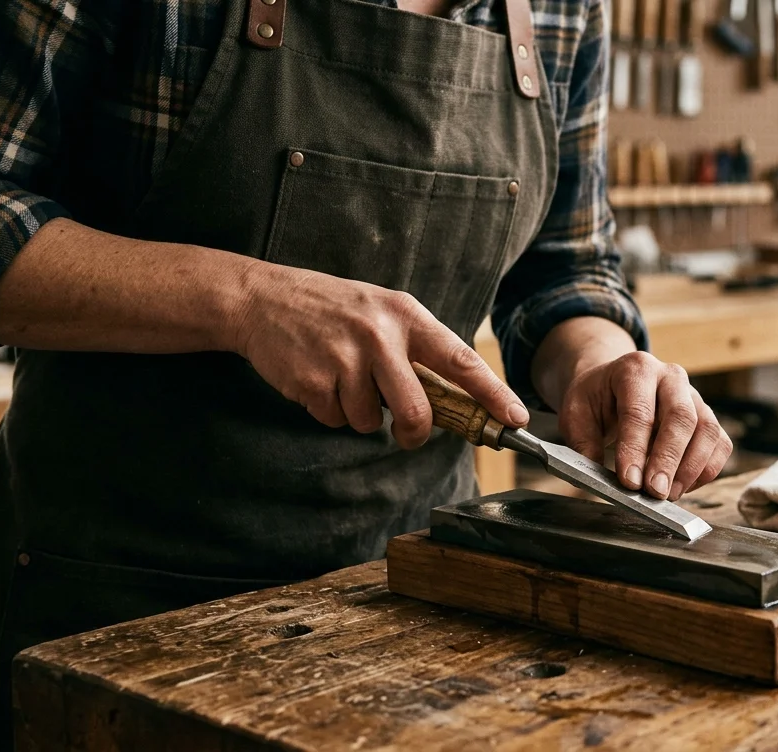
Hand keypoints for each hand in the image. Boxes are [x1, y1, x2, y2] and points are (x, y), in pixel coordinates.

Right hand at [232, 265, 527, 448]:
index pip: (461, 360)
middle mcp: (380, 336)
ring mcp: (345, 359)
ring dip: (359, 414)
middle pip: (416, 411)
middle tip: (408, 433)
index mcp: (406, 316)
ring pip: (371, 422)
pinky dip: (331, 411)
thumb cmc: (333, 310)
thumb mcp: (382, 312)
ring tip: (343, 378)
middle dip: (414, 432)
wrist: (262, 298)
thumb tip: (454, 401)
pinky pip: (337, 420)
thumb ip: (417, 349)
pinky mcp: (314, 381)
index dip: (492, 393)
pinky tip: (319, 380)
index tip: (515, 418)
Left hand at [558, 351, 731, 500]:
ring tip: (668, 495)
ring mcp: (695, 397)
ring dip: (690, 469)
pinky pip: (720, 445)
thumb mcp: (576, 413)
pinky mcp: (708, 418)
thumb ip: (583, 444)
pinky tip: (683, 487)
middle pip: (681, 417)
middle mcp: (671, 378)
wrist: (614, 384)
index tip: (629, 482)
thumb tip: (598, 481)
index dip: (635, 449)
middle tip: (655, 492)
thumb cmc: (597, 399)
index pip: (640, 411)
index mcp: (636, 369)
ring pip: (707, 431)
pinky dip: (706, 471)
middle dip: (668, 460)